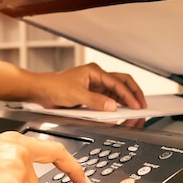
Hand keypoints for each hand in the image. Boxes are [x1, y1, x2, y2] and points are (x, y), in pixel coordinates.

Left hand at [31, 62, 147, 110]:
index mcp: (95, 71)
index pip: (118, 83)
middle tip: (142, 105)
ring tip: (134, 110)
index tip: (136, 106)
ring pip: (116, 90)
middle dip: (133, 94)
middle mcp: (97, 76)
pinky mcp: (92, 93)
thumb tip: (112, 106)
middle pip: (122, 83)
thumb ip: (96, 101)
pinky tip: (120, 110)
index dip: (129, 95)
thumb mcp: (76, 95)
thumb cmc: (54, 87)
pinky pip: (108, 97)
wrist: (41, 91)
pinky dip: (116, 104)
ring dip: (125, 99)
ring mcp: (95, 85)